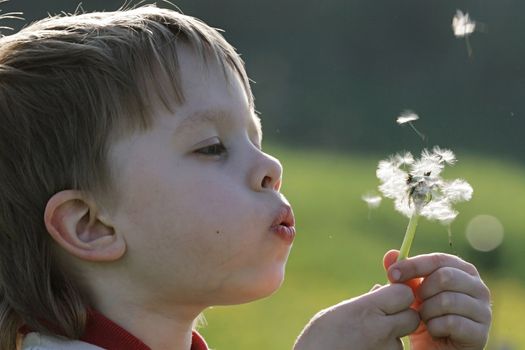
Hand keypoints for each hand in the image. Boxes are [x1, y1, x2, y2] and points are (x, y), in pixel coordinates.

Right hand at [293, 283, 418, 349]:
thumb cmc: (316, 343)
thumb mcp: (334, 315)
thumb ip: (363, 303)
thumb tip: (379, 289)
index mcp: (367, 310)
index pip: (404, 294)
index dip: (397, 295)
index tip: (386, 299)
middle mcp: (382, 331)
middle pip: (412, 317)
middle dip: (401, 318)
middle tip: (380, 322)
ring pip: (401, 340)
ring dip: (389, 340)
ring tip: (362, 344)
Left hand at [384, 250, 491, 349]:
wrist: (434, 349)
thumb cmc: (424, 316)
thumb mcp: (410, 294)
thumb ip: (402, 274)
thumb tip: (391, 254)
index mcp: (462, 271)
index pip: (438, 260)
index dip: (413, 265)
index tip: (392, 275)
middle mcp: (478, 287)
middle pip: (445, 277)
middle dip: (422, 291)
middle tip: (416, 304)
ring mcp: (483, 310)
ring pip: (447, 300)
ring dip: (427, 311)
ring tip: (425, 319)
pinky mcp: (480, 333)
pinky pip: (451, 323)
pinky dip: (435, 327)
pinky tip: (434, 331)